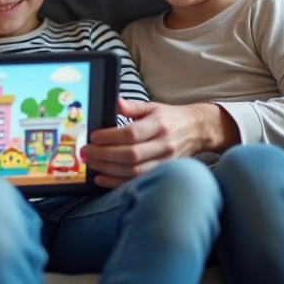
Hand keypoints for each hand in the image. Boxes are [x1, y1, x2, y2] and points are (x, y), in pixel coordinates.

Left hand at [82, 99, 231, 188]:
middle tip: (86, 152)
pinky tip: (102, 178)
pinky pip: (137, 181)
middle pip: (130, 155)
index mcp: (159, 124)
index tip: (93, 136)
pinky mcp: (162, 173)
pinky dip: (117, 182)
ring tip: (91, 163)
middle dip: (104, 155)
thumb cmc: (170, 118)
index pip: (131, 133)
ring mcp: (164, 161)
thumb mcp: (152, 107)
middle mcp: (163, 144)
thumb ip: (131, 106)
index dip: (109, 137)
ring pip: (133, 171)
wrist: (197, 130)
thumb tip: (113, 102)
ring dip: (108, 169)